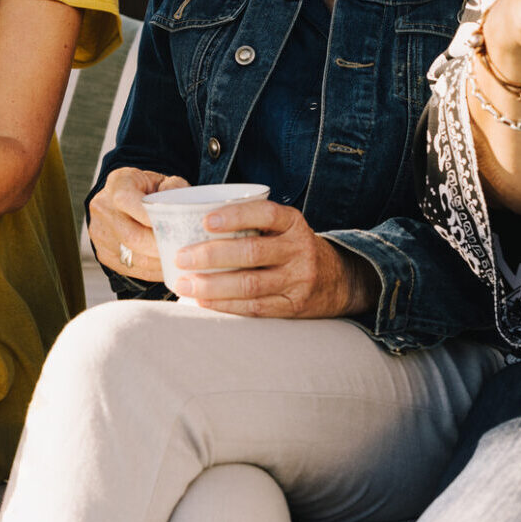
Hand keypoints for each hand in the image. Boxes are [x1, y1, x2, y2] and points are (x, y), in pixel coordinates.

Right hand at [88, 167, 189, 282]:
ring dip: (159, 263)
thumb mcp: (163, 180)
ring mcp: (100, 233)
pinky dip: (152, 271)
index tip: (172, 227)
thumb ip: (174, 189)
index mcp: (118, 183)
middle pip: (131, 236)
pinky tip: (168, 267)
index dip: (149, 217)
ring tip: (180, 261)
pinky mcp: (103, 254)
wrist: (125, 198)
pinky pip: (130, 269)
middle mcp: (103, 208)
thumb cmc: (148, 189)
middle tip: (184, 251)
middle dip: (160, 246)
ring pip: (132, 257)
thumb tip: (181, 208)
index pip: (127, 200)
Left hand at [173, 199, 378, 318]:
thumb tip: (195, 225)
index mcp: (294, 223)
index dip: (236, 216)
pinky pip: (254, 307)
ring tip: (184, 283)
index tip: (206, 221)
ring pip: (250, 284)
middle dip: (212, 255)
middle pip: (252, 252)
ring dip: (212, 285)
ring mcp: (298, 279)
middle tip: (182, 257)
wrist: (338, 280)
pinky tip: (203, 301)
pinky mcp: (292, 306)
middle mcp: (299, 249)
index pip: (266, 214)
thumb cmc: (294, 248)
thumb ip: (254, 225)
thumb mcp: (285, 228)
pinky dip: (225, 305)